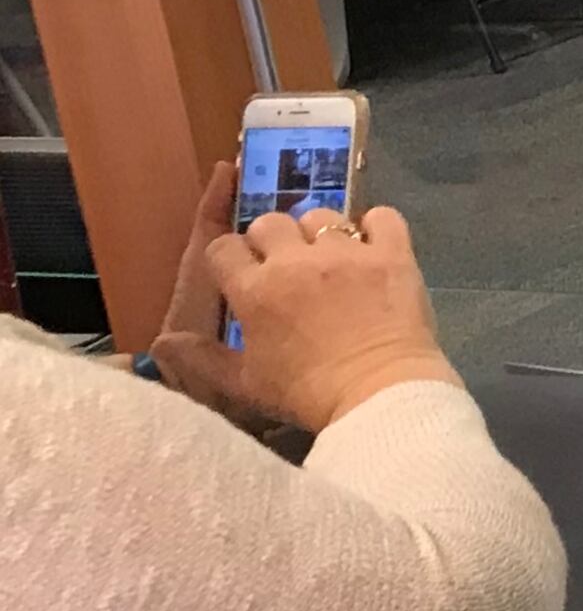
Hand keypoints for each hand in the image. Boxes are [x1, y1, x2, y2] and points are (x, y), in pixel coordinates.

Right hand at [150, 205, 457, 433]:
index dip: (230, 259)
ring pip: (321, 217)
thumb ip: (202, 359)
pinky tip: (373, 247)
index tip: (242, 275)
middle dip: (270, 240)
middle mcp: (296, 261)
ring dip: (319, 234)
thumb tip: (163, 343)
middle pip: (269, 222)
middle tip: (284, 267)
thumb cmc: (305, 394)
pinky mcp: (392, 253)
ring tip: (329, 259)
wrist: (378, 394)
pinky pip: (381, 217)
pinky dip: (376, 227)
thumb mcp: (244, 383)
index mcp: (254, 289)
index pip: (223, 248)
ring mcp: (347, 253)